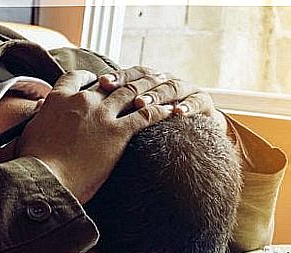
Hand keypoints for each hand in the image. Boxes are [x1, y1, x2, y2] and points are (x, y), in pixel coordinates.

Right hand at [17, 70, 173, 203]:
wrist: (46, 179)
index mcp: (58, 100)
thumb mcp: (28, 136)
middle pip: (109, 84)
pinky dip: (160, 111)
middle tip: (137, 84)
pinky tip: (170, 111)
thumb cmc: (33, 165)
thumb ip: (39, 123)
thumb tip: (38, 123)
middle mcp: (82, 100)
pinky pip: (145, 116)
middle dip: (125, 82)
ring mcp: (102, 115)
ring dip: (148, 90)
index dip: (89, 78)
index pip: (75, 78)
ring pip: (130, 94)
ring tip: (161, 88)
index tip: (98, 81)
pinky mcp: (118, 133)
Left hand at [98, 66, 226, 132]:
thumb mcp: (135, 122)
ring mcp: (186, 90)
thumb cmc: (156, 131)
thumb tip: (86, 110)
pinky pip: (197, 102)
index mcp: (148, 83)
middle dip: (136, 86)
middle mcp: (166, 81)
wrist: (194, 139)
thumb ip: (117, 114)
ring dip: (157, 95)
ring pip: (172, 87)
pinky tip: (178, 113)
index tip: (102, 83)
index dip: (118, 77)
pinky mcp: (204, 103)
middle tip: (120, 94)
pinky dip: (188, 106)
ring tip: (144, 105)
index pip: (131, 75)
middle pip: (151, 78)